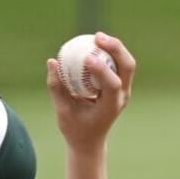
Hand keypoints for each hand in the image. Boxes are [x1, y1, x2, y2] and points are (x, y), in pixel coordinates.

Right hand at [46, 31, 135, 148]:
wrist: (90, 142)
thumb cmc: (75, 129)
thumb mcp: (63, 111)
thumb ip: (57, 88)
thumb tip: (52, 61)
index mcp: (111, 107)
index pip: (112, 84)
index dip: (102, 69)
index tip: (86, 58)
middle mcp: (122, 97)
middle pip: (127, 67)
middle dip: (116, 48)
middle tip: (97, 37)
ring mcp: (124, 90)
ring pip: (126, 63)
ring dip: (115, 47)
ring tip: (96, 36)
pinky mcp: (120, 85)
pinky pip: (118, 64)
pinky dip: (108, 53)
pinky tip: (94, 44)